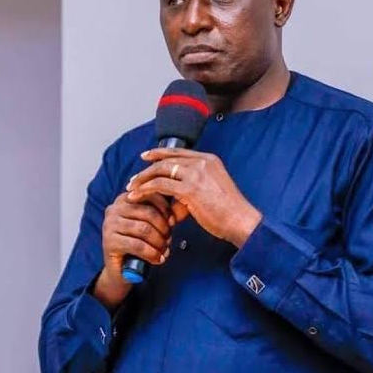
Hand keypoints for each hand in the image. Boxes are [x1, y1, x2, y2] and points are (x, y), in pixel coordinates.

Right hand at [93, 191, 172, 310]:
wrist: (121, 270)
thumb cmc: (138, 244)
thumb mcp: (149, 224)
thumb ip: (160, 213)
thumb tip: (178, 210)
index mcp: (125, 199)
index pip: (151, 196)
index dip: (166, 209)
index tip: (173, 222)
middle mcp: (114, 208)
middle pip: (149, 212)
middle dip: (163, 228)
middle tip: (169, 240)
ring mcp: (109, 225)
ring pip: (144, 229)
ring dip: (159, 242)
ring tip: (164, 250)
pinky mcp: (109, 242)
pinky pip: (137, 245)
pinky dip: (152, 253)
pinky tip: (158, 259)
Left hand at [126, 148, 261, 247]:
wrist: (241, 220)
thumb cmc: (229, 211)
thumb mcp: (212, 191)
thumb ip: (193, 190)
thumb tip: (175, 202)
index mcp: (209, 160)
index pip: (179, 152)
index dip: (160, 153)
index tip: (146, 157)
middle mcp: (202, 162)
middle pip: (167, 159)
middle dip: (147, 167)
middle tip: (134, 177)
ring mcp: (196, 174)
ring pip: (160, 170)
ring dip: (143, 179)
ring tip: (132, 188)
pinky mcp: (189, 189)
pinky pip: (160, 185)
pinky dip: (145, 190)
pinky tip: (137, 196)